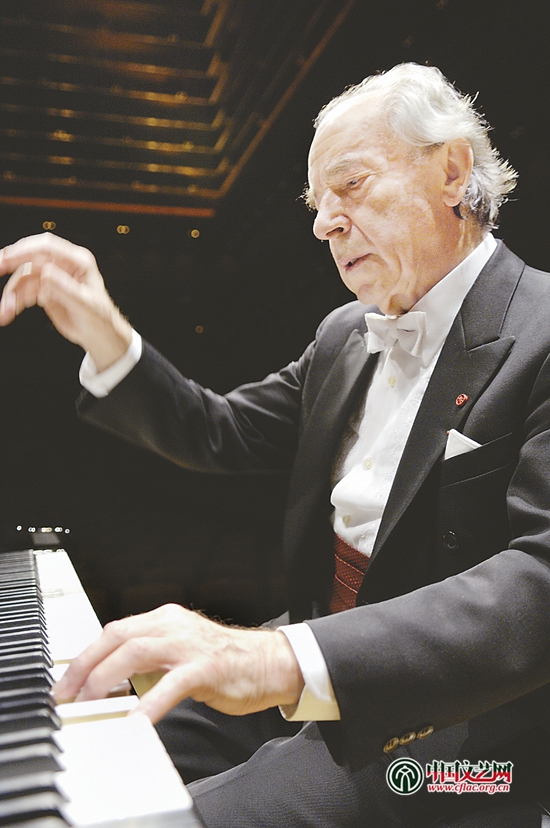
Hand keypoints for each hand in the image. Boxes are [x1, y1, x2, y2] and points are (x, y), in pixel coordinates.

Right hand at [0, 233, 131, 370]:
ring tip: (5, 310)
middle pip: (30, 258)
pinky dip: (14, 301)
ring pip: (23, 278)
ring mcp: (52, 277)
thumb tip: (45, 272)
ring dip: (11, 293)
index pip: (47, 247)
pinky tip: (8, 312)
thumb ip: (65, 288)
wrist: (99, 335)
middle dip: (11, 264)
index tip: (7, 258)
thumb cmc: (100, 318)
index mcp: (78, 262)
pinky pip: (24, 292)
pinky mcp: (44, 290)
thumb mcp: (85, 304)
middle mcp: (63, 266)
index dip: (25, 250)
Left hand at [53, 604, 304, 723]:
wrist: (268, 662)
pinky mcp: (207, 667)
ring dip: (106, 679)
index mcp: (166, 619)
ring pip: (137, 651)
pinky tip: (136, 721)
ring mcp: (190, 644)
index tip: (68, 682)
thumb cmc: (224, 662)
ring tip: (91, 703)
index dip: (87, 656)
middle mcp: (174, 625)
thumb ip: (149, 661)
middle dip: (87, 666)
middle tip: (69, 695)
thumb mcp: (179, 652)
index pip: (115, 631)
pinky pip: (171, 684)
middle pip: (118, 637)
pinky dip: (149, 703)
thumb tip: (110, 684)